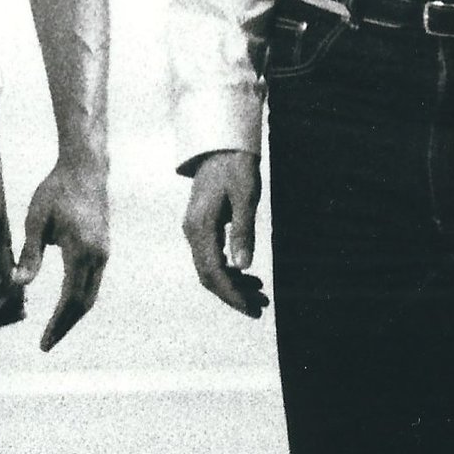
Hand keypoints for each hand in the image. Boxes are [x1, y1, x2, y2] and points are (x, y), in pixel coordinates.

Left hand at [15, 156, 108, 350]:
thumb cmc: (56, 191)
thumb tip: (19, 285)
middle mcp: (97, 257)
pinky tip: (66, 304)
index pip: (70, 300)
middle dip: (65, 326)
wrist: (86, 168)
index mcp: (81, 252)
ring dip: (73, 314)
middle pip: (84, 304)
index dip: (57, 324)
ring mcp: (104, 253)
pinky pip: (93, 282)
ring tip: (55, 329)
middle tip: (47, 344)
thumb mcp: (36, 220)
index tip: (44, 343)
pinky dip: (79, 299)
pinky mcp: (103, 248)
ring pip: (91, 294)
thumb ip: (30, 254)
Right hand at [181, 149, 265, 318]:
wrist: (221, 144)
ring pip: (210, 269)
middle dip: (233, 295)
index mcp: (200, 227)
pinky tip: (248, 276)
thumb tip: (243, 267)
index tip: (251, 308)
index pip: (213, 272)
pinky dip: (230, 272)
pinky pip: (212, 257)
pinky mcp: (202, 227)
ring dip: (233, 286)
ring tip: (260, 295)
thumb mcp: (245, 197)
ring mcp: (195, 230)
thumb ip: (243, 232)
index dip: (231, 294)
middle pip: (209, 276)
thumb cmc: (236, 166)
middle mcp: (192, 232)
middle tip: (260, 308)